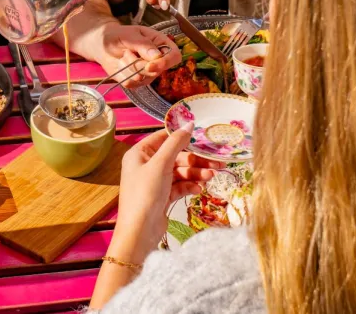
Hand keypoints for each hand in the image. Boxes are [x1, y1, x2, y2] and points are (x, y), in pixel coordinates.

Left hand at [91, 22, 181, 88]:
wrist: (104, 45)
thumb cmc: (119, 35)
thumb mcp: (130, 35)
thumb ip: (143, 44)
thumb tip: (157, 56)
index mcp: (161, 44)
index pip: (174, 57)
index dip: (165, 63)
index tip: (149, 66)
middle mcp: (158, 60)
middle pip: (157, 71)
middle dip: (138, 65)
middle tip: (127, 52)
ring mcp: (148, 73)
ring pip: (142, 79)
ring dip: (128, 68)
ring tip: (124, 55)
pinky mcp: (137, 81)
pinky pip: (132, 84)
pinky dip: (122, 74)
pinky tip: (121, 65)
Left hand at [112, 127, 223, 259]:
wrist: (139, 231)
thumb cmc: (145, 194)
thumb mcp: (161, 164)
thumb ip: (176, 143)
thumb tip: (189, 124)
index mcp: (139, 154)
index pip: (163, 138)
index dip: (182, 137)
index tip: (203, 138)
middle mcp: (145, 165)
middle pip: (175, 157)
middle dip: (195, 161)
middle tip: (216, 164)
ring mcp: (154, 181)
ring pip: (179, 172)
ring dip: (195, 174)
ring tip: (211, 177)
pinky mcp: (162, 196)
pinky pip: (179, 186)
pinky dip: (189, 186)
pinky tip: (199, 189)